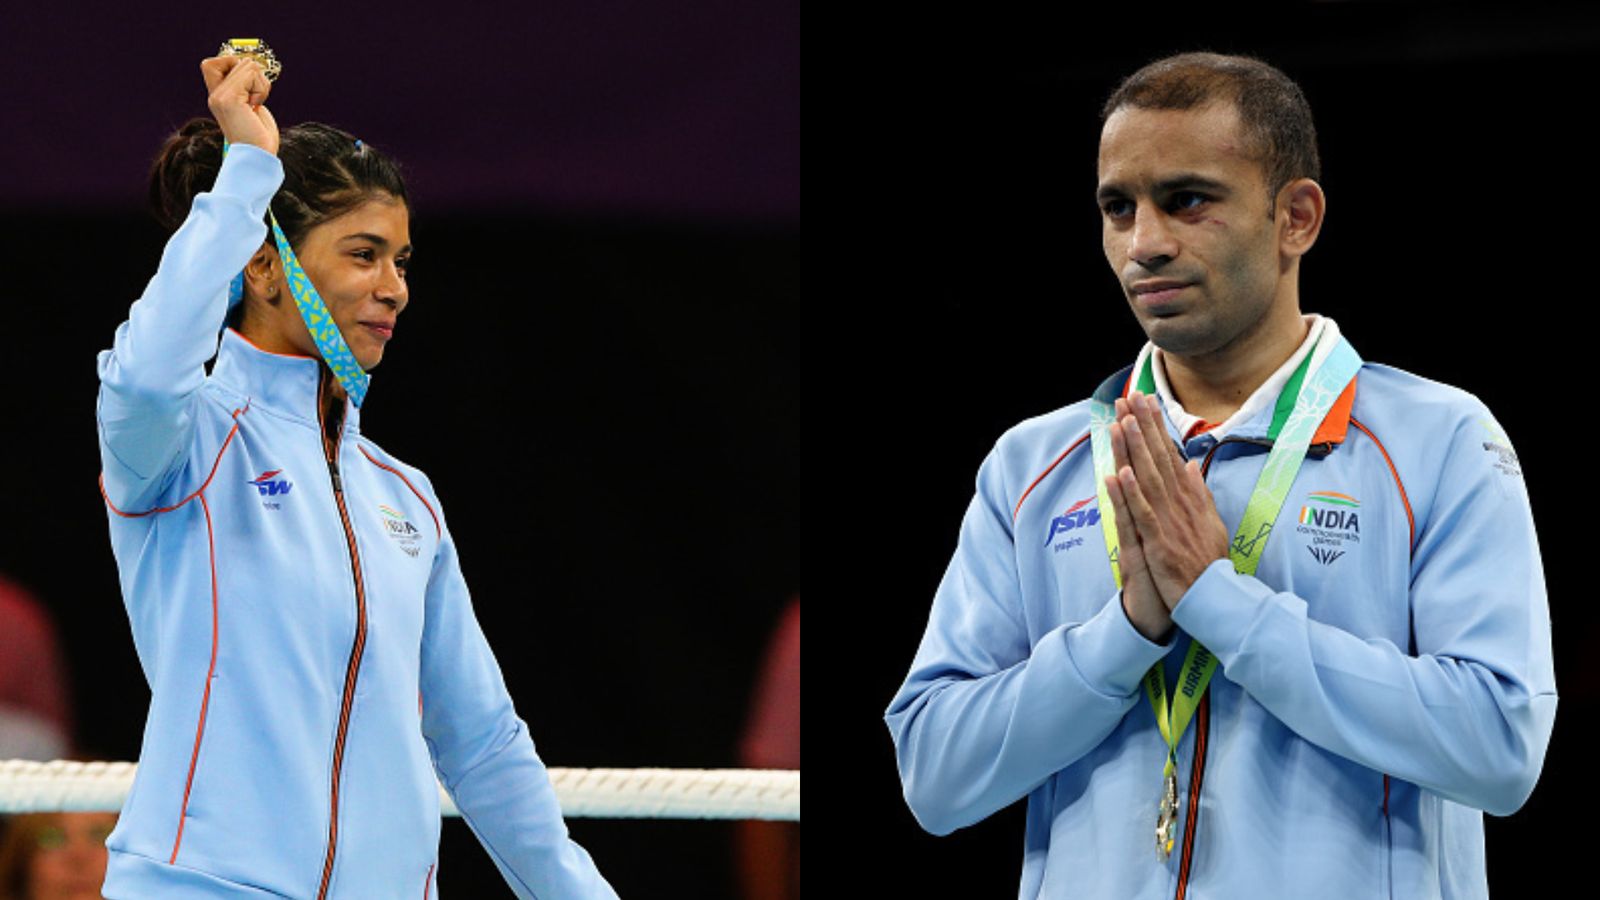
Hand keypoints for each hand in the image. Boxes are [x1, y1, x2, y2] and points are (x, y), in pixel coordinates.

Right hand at [201, 55, 278, 154]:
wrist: (258, 156)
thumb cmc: (260, 137)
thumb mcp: (253, 107)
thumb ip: (247, 87)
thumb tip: (252, 64)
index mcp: (218, 97)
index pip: (212, 64)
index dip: (232, 64)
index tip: (247, 85)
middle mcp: (215, 96)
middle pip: (233, 60)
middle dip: (254, 76)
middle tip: (256, 99)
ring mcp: (219, 97)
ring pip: (246, 65)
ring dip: (260, 84)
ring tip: (256, 105)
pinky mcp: (228, 99)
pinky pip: (251, 74)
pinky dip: (261, 89)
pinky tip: (256, 106)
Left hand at [1106, 391, 1229, 611]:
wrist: (1214, 597)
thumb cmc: (1208, 561)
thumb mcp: (1209, 522)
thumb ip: (1199, 493)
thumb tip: (1192, 466)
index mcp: (1189, 497)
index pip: (1169, 454)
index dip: (1156, 426)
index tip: (1146, 400)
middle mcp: (1180, 504)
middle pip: (1158, 458)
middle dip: (1144, 426)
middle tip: (1131, 396)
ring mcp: (1169, 521)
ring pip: (1149, 479)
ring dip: (1136, 450)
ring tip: (1124, 422)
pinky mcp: (1159, 542)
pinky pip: (1143, 514)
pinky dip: (1132, 494)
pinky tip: (1121, 473)